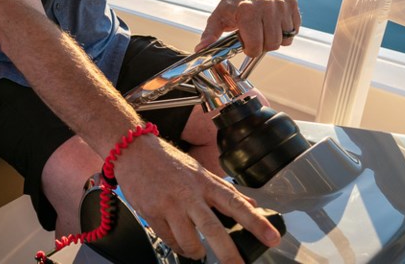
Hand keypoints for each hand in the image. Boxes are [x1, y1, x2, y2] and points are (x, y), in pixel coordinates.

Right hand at [116, 137, 280, 262]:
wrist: (132, 151)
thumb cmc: (167, 161)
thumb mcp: (199, 170)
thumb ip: (224, 189)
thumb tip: (251, 205)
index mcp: (204, 182)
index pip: (235, 204)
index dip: (256, 222)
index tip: (272, 238)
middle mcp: (188, 194)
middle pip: (212, 229)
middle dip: (229, 253)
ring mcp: (169, 206)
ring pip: (189, 242)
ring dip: (197, 252)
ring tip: (199, 252)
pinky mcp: (152, 214)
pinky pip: (169, 241)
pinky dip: (178, 246)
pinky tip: (179, 241)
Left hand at [196, 0, 299, 56]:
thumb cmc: (230, 6)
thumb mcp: (216, 19)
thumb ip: (209, 35)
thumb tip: (200, 49)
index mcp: (248, 10)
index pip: (256, 45)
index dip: (250, 49)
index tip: (246, 44)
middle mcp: (267, 5)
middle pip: (272, 44)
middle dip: (262, 45)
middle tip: (254, 36)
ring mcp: (281, 3)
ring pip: (285, 38)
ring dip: (274, 38)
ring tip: (263, 28)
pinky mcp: (291, 3)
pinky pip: (294, 29)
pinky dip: (285, 31)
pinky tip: (273, 23)